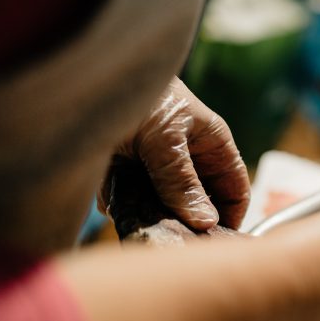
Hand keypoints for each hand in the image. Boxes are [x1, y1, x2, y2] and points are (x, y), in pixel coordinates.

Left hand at [100, 77, 250, 229]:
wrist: (84, 77)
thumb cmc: (139, 95)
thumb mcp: (165, 139)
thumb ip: (183, 182)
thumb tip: (206, 223)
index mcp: (211, 144)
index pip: (235, 189)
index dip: (231, 216)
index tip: (217, 243)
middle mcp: (187, 158)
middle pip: (199, 202)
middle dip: (187, 221)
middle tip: (175, 239)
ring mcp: (156, 165)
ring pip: (164, 205)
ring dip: (151, 214)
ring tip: (140, 220)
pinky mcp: (125, 171)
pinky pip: (129, 198)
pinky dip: (119, 203)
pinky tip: (110, 198)